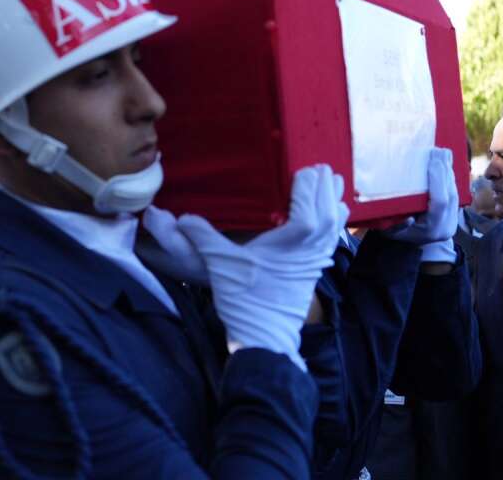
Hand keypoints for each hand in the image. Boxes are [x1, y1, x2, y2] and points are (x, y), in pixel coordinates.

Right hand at [146, 165, 345, 368]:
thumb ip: (199, 235)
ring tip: (308, 182)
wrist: (265, 338)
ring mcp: (323, 252)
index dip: (302, 173)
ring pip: (338, 210)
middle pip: (331, 193)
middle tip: (295, 166)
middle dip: (317, 177)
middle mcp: (318, 239)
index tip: (285, 164)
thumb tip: (163, 214)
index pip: (312, 187)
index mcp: (299, 233)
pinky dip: (330, 212)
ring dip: (327, 193)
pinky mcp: (322, 263)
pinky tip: (316, 210)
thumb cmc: (244, 298)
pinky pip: (335, 227)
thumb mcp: (219, 263)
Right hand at [389, 148, 459, 261]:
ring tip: (441, 153)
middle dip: (444, 171)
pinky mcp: (454, 210)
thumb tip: (407, 217)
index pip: (440, 204)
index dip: (437, 182)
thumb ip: (395, 225)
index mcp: (432, 230)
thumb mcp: (391, 232)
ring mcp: (453, 217)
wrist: (416, 245)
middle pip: (450, 194)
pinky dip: (448, 174)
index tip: (432, 163)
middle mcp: (447, 224)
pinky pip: (454, 189)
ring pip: (454, 190)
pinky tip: (444, 162)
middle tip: (437, 151)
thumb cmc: (398, 234)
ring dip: (448, 170)